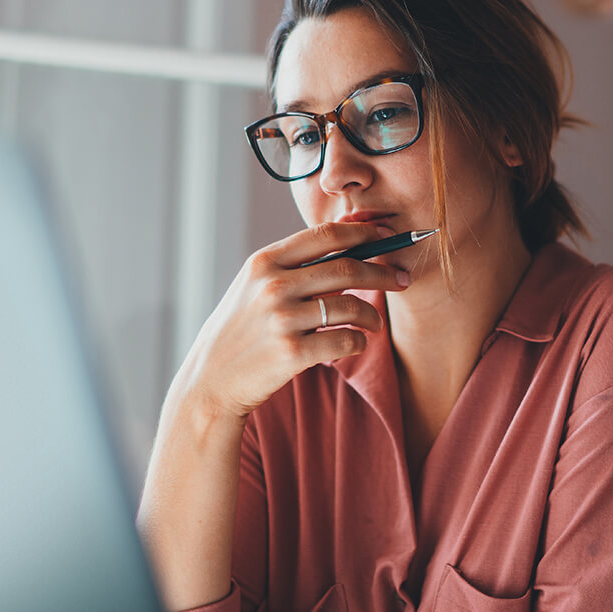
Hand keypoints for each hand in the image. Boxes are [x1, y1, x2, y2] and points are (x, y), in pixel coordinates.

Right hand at [172, 222, 411, 418]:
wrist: (211, 379)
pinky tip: (355, 343)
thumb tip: (348, 240)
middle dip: (383, 272)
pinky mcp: (291, 353)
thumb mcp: (254, 286)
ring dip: (373, 315)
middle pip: (347, 268)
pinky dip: (359, 342)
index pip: (325, 235)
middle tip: (402, 279)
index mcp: (264, 261)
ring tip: (375, 323)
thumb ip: (293, 265)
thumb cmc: (241, 330)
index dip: (363, 232)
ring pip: (351, 307)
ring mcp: (282, 319)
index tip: (388, 235)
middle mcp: (272, 285)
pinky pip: (345, 341)